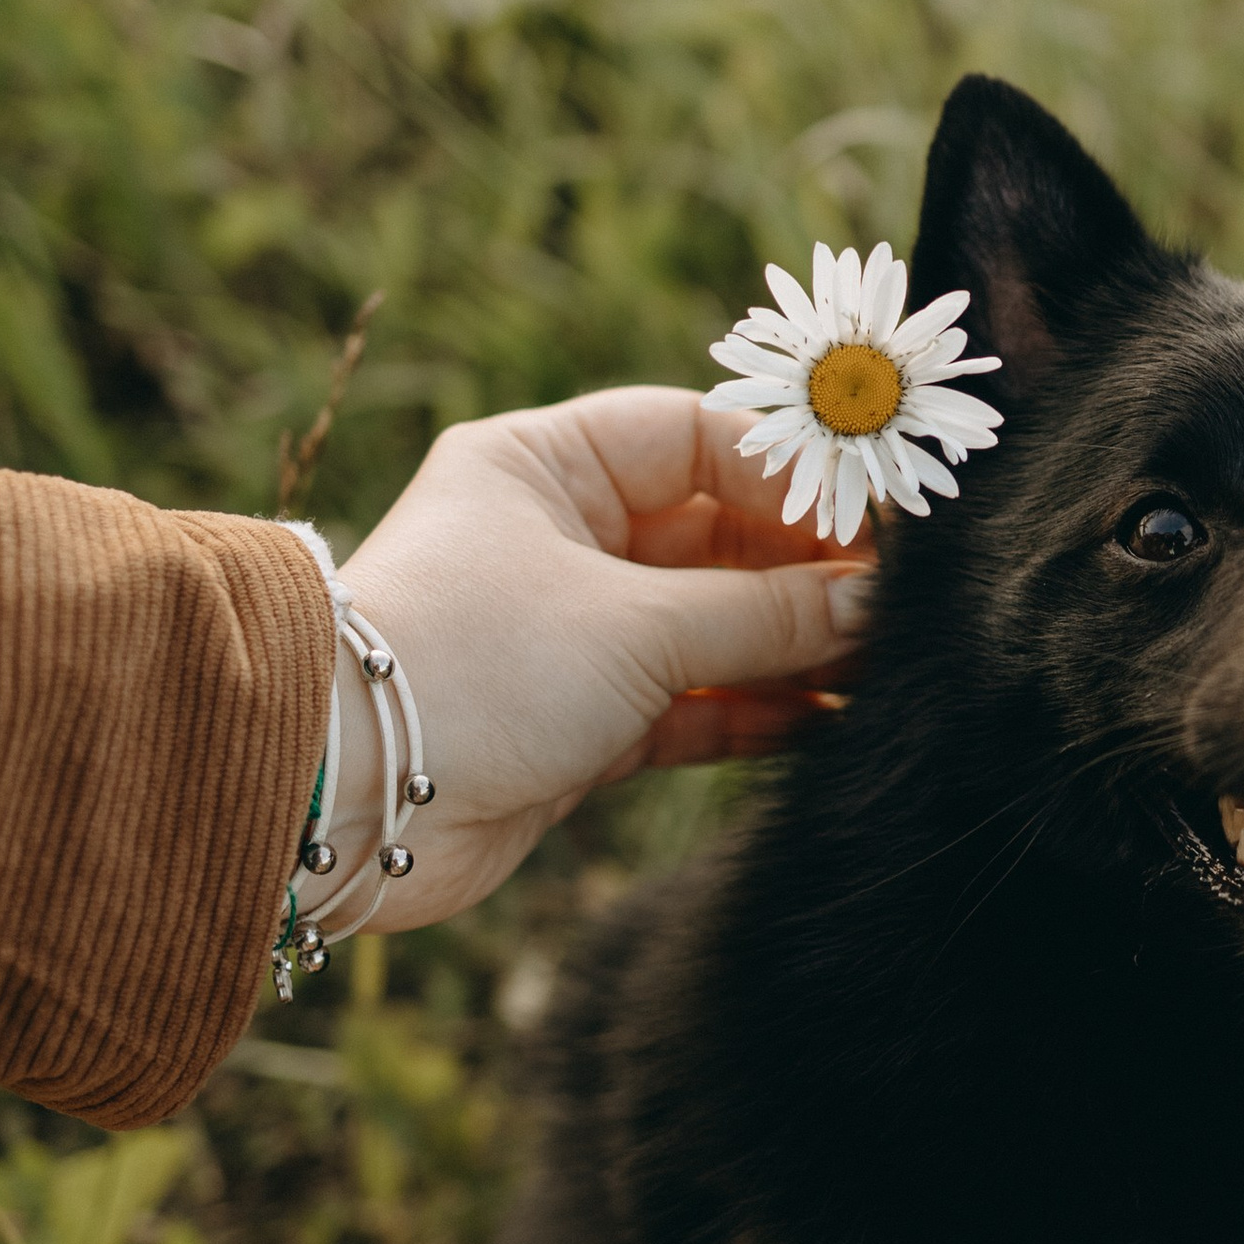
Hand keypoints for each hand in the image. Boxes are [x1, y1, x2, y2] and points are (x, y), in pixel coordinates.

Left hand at [328, 386, 872, 927]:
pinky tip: (831, 723)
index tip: (879, 522)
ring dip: (793, 650)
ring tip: (884, 670)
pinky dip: (757, 713)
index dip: (792, 479)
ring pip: (712, 627)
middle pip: (717, 536)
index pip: (698, 440)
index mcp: (546, 466)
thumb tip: (875, 605)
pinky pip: (693, 703)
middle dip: (809, 574)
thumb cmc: (471, 669)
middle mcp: (559, 538)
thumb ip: (767, 615)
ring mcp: (572, 633)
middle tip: (900, 607)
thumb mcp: (636, 626)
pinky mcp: (581, 723)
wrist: (343, 803)